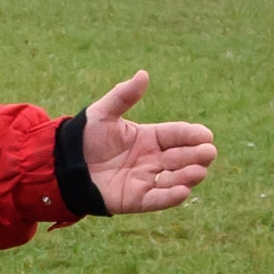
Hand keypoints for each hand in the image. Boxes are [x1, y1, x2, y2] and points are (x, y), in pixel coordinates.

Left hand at [77, 73, 214, 214]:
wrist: (65, 165)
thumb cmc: (85, 138)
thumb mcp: (104, 113)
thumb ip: (124, 96)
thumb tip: (143, 74)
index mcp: (150, 137)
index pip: (177, 134)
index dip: (192, 134)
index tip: (206, 135)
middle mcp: (153, 159)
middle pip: (181, 157)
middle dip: (196, 155)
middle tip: (208, 153)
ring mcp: (146, 179)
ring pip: (175, 179)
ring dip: (189, 175)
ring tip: (199, 171)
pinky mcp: (137, 199)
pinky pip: (158, 199)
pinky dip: (171, 197)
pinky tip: (184, 191)